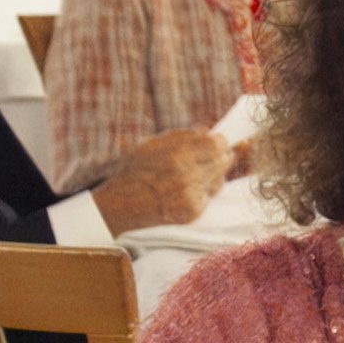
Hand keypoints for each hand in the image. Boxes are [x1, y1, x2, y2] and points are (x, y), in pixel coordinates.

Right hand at [91, 128, 230, 234]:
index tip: (218, 142)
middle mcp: (186, 176)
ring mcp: (190, 195)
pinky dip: (202, 193)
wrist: (120, 206)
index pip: (216, 145)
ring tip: (192, 175)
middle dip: (220, 157)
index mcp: (176, 155)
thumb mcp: (150, 145)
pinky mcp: (192, 211)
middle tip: (211, 158)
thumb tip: (208, 131)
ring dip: (212, 176)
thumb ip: (181, 136)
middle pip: (223, 161)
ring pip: (219, 179)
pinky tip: (186, 191)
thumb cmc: (135, 172)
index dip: (219, 142)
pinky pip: (209, 197)